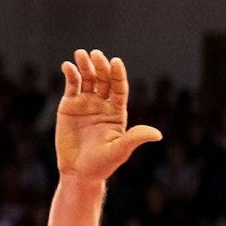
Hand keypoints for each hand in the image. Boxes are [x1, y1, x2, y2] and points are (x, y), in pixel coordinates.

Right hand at [55, 49, 161, 180]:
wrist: (78, 171)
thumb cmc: (101, 164)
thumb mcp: (119, 151)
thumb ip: (134, 139)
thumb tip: (157, 134)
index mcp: (117, 112)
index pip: (119, 88)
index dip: (118, 75)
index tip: (116, 62)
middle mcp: (102, 104)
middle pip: (103, 79)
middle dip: (100, 66)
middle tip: (96, 55)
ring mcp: (86, 103)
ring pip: (87, 79)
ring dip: (85, 66)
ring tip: (81, 53)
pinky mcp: (69, 105)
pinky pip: (71, 85)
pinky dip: (70, 74)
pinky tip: (68, 66)